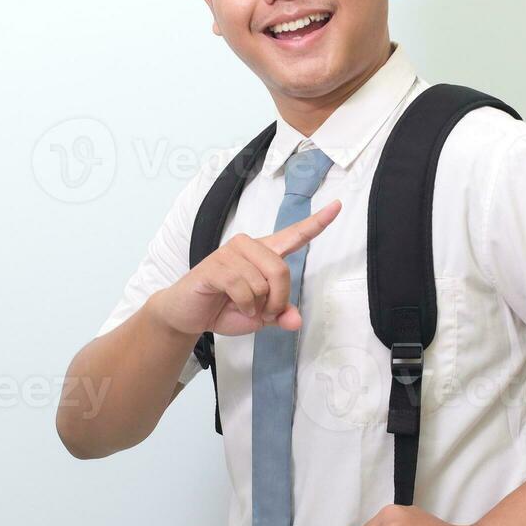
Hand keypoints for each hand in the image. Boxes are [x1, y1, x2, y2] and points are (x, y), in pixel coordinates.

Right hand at [153, 199, 342, 337]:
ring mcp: (230, 253)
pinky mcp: (215, 266)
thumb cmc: (225, 308)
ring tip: (244, 307)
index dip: (317, 222)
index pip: (295, 235)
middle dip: (277, 299)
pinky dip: (244, 305)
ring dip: (257, 305)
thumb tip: (296, 319)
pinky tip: (234, 306)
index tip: (337, 206)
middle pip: (281, 270)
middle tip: (264, 312)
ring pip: (262, 282)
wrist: (188, 314)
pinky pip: (242, 287)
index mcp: (265, 253)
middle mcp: (249, 246)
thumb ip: (280, 315)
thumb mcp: (260, 316)